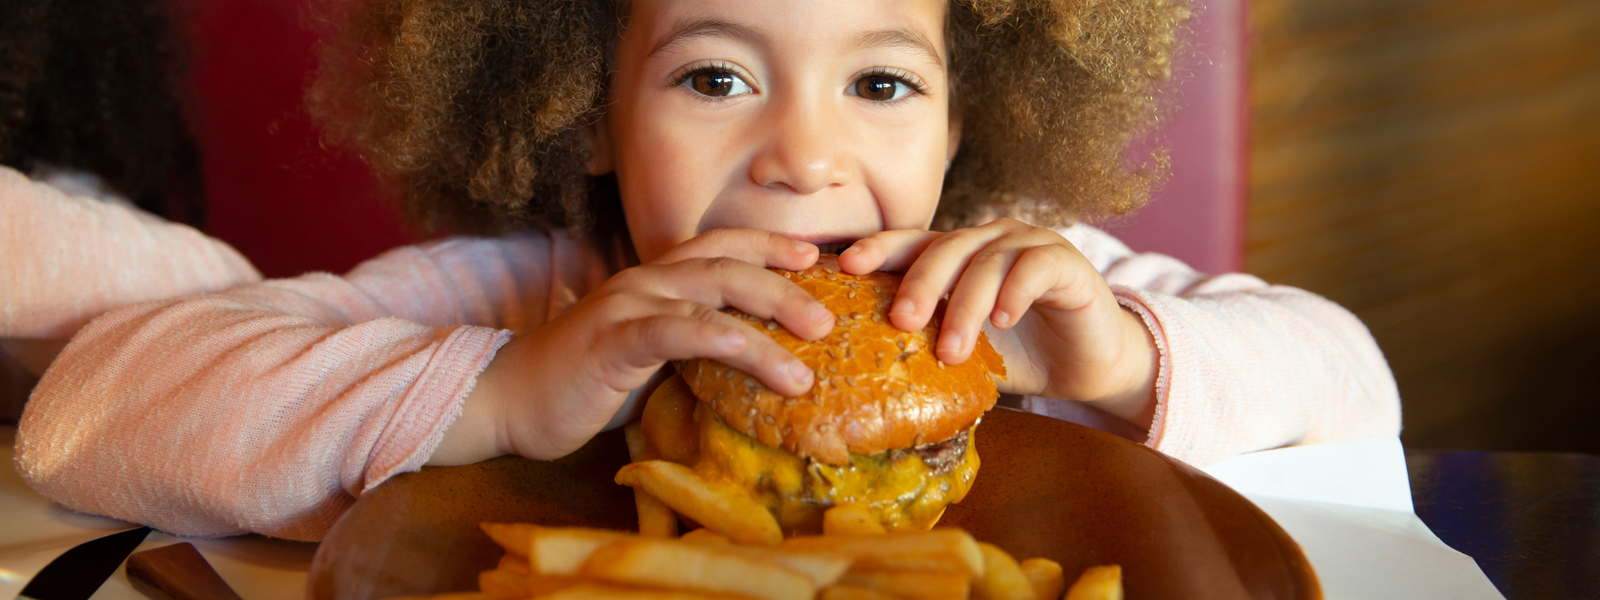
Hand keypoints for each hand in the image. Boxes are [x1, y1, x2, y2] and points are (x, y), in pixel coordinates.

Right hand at [429, 230, 834, 464]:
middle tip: (830, 317)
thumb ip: (691, 350)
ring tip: (811, 349)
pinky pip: (674, 330)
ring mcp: (627, 305)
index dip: (770, 245)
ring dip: (768, 315)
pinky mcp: (612, 340)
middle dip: (786, 285)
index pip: (722, 247)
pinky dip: (718, 336)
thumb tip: (750, 365)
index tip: (817, 257)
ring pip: (711, 293)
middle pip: (729, 265)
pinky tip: (752, 350)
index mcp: (655, 280)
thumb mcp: (648, 362)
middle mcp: (645, 281)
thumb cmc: (582, 385)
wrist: (507, 400)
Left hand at [837, 218, 1157, 426]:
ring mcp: (1028, 245)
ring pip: (987, 262)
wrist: (1086, 366)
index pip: (912, 243)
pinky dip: (1015, 292)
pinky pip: (1034, 267)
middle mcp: (989, 240)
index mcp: (958, 255)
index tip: (847, 267)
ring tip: (954, 350)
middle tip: (901, 321)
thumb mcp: (964, 350)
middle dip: (919, 284)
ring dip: (966, 306)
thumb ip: (926, 345)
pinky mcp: (1066, 262)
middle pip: (945, 248)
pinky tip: (1003, 320)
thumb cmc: (1019, 355)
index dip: (880, 249)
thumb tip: (864, 369)